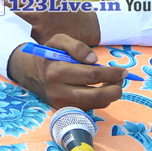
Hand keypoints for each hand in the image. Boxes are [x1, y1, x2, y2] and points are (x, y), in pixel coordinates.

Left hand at [0, 0, 100, 46]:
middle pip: (4, 19)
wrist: (82, 23)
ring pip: (12, 32)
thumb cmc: (57, 7)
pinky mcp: (41, 44)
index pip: (2, 5)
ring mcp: (37, 31)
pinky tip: (11, 41)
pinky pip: (23, 43)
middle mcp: (34, 16)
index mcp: (30, 1)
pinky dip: (15, 42)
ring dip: (3, 32)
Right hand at [6, 33, 124, 109]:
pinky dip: (99, 100)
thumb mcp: (58, 41)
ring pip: (94, 105)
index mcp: (57, 71)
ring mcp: (61, 103)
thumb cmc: (48, 54)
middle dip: (115, 89)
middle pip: (96, 96)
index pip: (92, 75)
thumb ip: (76, 46)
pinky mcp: (64, 109)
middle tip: (121, 81)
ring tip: (113, 84)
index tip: (123, 71)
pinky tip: (100, 89)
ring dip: (109, 96)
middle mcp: (58, 91)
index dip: (112, 74)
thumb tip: (94, 60)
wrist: (29, 72)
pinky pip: (89, 108)